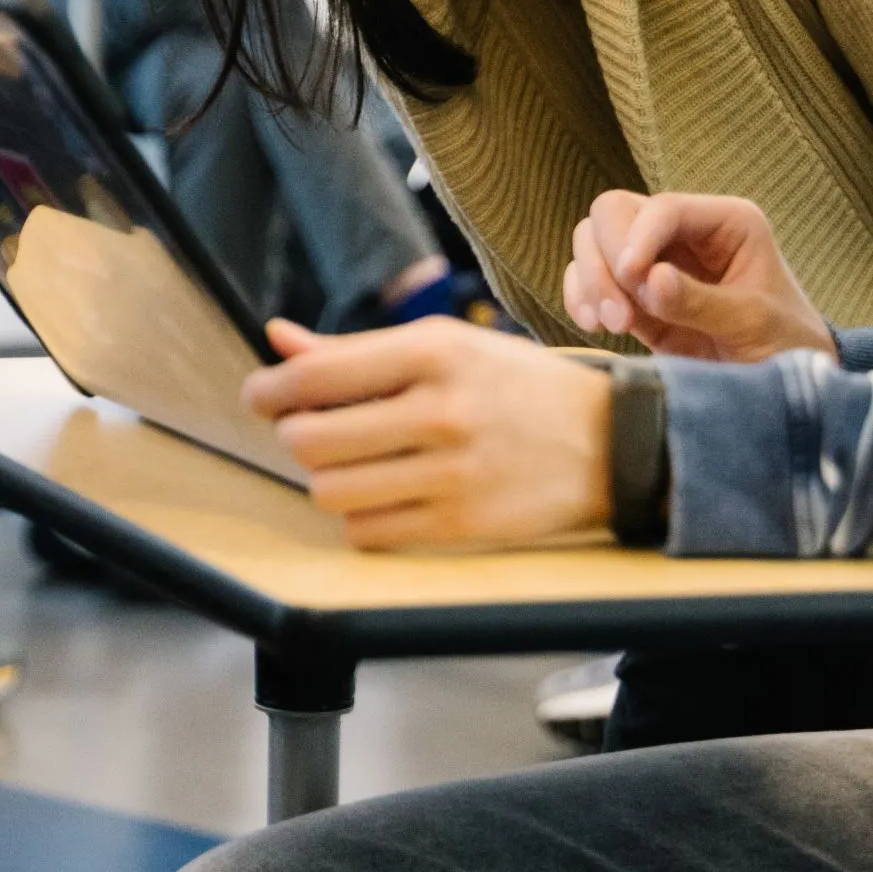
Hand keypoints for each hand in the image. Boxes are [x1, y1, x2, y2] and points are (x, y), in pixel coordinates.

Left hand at [242, 316, 610, 548]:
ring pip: (331, 492)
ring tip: (351, 466)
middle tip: (311, 433)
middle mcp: (441, 410)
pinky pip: (367, 532)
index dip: (268, 392)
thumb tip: (276, 340)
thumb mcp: (445, 347)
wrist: (610, 441)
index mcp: (433, 351)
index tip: (261, 398)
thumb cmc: (514, 386)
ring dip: (327, 481)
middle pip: (311, 441)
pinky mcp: (462, 525)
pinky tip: (384, 496)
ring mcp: (452, 473)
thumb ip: (355, 351)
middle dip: (297, 438)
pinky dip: (361, 517)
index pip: (314, 378)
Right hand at [566, 191, 829, 362]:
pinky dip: (580, 297)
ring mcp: (654, 262)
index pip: (664, 208)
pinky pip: (587, 278)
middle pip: (613, 212)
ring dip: (591, 280)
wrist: (780, 392)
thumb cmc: (784, 345)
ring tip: (613, 326)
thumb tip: (650, 280)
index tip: (633, 278)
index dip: (639, 237)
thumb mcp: (753, 323)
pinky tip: (595, 327)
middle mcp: (684, 233)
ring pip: (592, 240)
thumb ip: (700, 302)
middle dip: (606, 258)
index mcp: (725, 223)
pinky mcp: (634, 296)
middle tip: (620, 315)